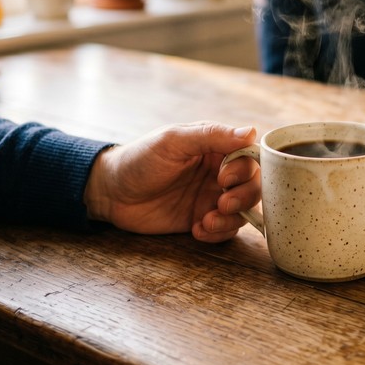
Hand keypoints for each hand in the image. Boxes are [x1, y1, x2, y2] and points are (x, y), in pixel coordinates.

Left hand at [83, 122, 260, 242]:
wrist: (111, 193)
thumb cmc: (140, 159)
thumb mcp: (174, 141)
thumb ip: (212, 135)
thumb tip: (252, 132)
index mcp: (215, 147)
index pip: (249, 156)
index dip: (245, 169)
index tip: (223, 178)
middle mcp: (219, 171)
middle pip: (253, 184)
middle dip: (243, 197)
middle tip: (222, 203)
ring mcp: (211, 196)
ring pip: (244, 209)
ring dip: (232, 218)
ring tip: (206, 221)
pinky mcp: (203, 219)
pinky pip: (226, 229)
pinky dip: (218, 233)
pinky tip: (197, 230)